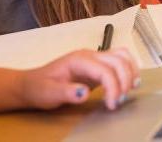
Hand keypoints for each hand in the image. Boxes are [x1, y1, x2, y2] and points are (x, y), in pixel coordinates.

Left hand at [19, 49, 139, 110]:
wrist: (31, 84)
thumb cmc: (39, 88)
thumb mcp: (49, 93)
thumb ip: (66, 92)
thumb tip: (84, 93)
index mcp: (78, 59)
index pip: (105, 70)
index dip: (113, 88)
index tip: (111, 106)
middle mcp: (89, 55)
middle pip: (118, 60)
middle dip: (124, 82)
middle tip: (119, 102)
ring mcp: (94, 59)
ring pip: (122, 56)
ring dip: (130, 73)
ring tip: (128, 92)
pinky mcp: (97, 67)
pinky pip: (119, 62)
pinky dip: (128, 71)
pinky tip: (128, 85)